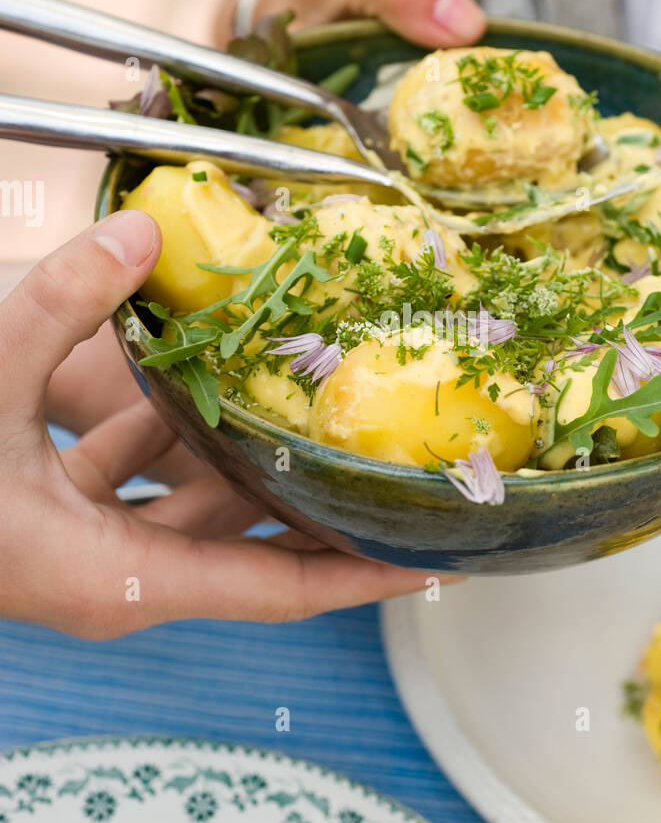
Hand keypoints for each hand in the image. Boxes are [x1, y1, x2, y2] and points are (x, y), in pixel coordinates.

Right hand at [0, 210, 435, 637]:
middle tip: (394, 461)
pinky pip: (142, 484)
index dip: (366, 575)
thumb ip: (62, 306)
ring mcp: (89, 554)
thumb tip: (138, 232)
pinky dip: (173, 437)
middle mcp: (120, 581)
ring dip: (249, 456)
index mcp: (124, 581)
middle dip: (325, 502)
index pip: (280, 589)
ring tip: (314, 402)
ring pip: (199, 510)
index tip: (438, 557)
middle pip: (256, 547)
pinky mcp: (59, 522)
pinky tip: (192, 380)